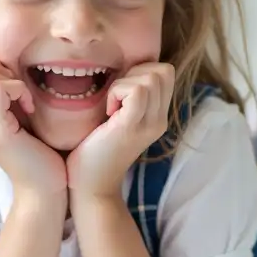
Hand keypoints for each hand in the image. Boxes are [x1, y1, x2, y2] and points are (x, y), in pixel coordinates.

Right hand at [0, 57, 67, 200]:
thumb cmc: (39, 153)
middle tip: (18, 90)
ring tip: (25, 103)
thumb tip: (8, 68)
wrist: (43, 189)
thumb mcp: (18, 118)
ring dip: (13, 81)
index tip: (13, 85)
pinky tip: (30, 109)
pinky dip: (18, 90)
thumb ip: (7, 98)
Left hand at [67, 63, 175, 199]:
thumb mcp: (118, 120)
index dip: (141, 70)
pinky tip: (108, 111)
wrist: (90, 187)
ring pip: (151, 78)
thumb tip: (119, 69)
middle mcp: (160, 120)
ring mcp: (149, 124)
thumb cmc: (94, 151)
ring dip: (124, 83)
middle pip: (163, 71)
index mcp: (157, 116)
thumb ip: (126, 99)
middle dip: (134, 72)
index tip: (120, 91)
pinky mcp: (132, 127)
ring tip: (111, 106)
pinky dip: (118, 91)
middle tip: (116, 97)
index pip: (166, 72)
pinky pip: (137, 91)